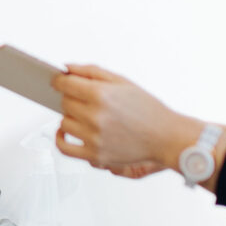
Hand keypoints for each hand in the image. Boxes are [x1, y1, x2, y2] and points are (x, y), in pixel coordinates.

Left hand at [54, 63, 201, 176]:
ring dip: (70, 117)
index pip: (64, 84)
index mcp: (101, 95)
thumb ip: (90, 72)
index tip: (60, 82)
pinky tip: (64, 131)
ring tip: (85, 115)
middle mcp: (95, 117)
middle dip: (71, 98)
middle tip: (83, 99)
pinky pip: (64, 148)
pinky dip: (60, 139)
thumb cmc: (147, 108)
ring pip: (64, 123)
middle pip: (64, 103)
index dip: (60, 81)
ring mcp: (94, 138)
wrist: (165, 137)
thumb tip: (65, 68)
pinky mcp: (95, 156)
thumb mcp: (121, 81)